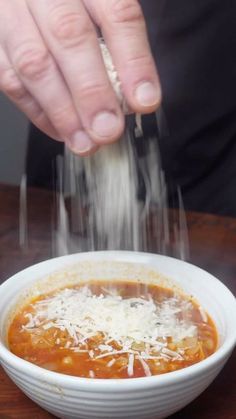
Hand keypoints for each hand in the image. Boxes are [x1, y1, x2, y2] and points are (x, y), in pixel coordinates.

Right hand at [0, 0, 160, 154]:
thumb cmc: (69, 6)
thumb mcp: (98, 9)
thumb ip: (117, 45)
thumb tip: (132, 97)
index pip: (117, 13)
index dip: (133, 61)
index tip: (144, 100)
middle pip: (69, 35)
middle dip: (92, 91)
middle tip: (107, 129)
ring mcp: (12, 11)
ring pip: (34, 61)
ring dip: (62, 111)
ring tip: (84, 140)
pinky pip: (10, 78)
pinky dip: (38, 111)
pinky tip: (60, 129)